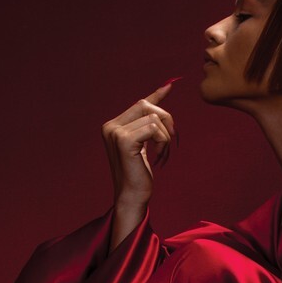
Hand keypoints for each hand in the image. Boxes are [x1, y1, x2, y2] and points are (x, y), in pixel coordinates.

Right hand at [101, 79, 179, 207]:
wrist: (132, 197)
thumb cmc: (139, 174)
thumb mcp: (144, 145)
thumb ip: (148, 124)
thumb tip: (162, 97)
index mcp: (113, 126)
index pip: (139, 104)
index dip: (156, 96)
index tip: (170, 86)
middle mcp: (111, 126)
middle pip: (146, 106)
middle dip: (165, 120)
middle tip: (171, 140)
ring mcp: (115, 132)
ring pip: (153, 118)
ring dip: (165, 137)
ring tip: (161, 154)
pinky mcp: (124, 141)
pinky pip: (153, 128)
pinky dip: (162, 141)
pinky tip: (158, 156)